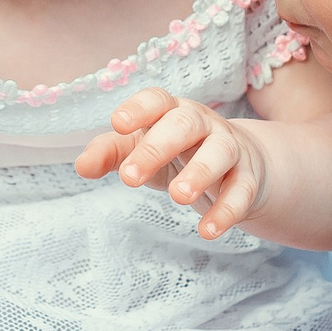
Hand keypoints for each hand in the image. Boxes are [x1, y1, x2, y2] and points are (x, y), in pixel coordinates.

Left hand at [75, 88, 269, 239]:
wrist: (243, 165)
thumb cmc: (181, 153)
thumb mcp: (143, 150)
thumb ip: (112, 153)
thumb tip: (83, 166)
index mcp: (171, 112)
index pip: (156, 100)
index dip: (138, 108)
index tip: (118, 124)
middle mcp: (203, 124)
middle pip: (185, 124)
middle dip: (158, 147)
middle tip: (130, 178)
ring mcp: (230, 149)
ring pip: (220, 152)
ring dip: (200, 173)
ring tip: (178, 198)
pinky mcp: (249, 178)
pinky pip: (242, 191)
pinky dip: (226, 210)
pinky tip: (208, 230)